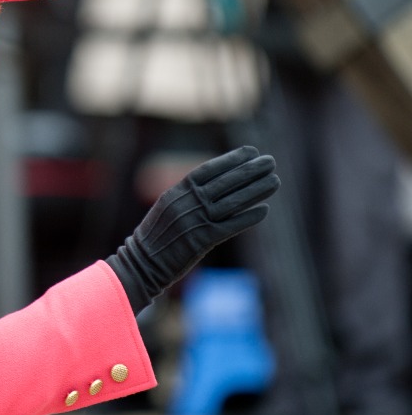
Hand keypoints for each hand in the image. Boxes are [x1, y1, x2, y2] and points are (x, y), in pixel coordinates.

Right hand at [106, 146, 279, 313]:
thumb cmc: (154, 236)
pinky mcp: (202, 240)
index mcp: (176, 192)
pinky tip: (264, 210)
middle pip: (225, 183)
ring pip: (232, 202)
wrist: (141, 263)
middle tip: (270, 161)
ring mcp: (195, 221)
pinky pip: (230, 226)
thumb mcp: (166, 207)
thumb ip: (187, 196)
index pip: (208, 170)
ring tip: (275, 181)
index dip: (231, 159)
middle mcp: (186, 203)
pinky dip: (248, 217)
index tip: (251, 151)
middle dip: (250, 170)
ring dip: (256, 190)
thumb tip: (212, 185)